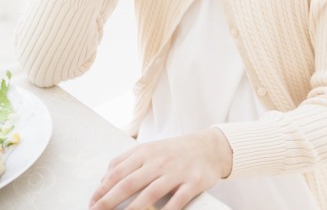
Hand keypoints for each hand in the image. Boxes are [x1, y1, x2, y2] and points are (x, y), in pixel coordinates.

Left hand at [88, 129, 232, 209]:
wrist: (211, 147)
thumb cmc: (175, 151)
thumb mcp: (151, 148)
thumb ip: (127, 160)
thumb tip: (103, 180)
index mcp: (147, 152)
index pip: (118, 171)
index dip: (102, 190)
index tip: (91, 204)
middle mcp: (161, 161)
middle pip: (130, 183)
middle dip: (109, 201)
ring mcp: (178, 171)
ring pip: (151, 193)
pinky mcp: (194, 182)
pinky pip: (178, 200)